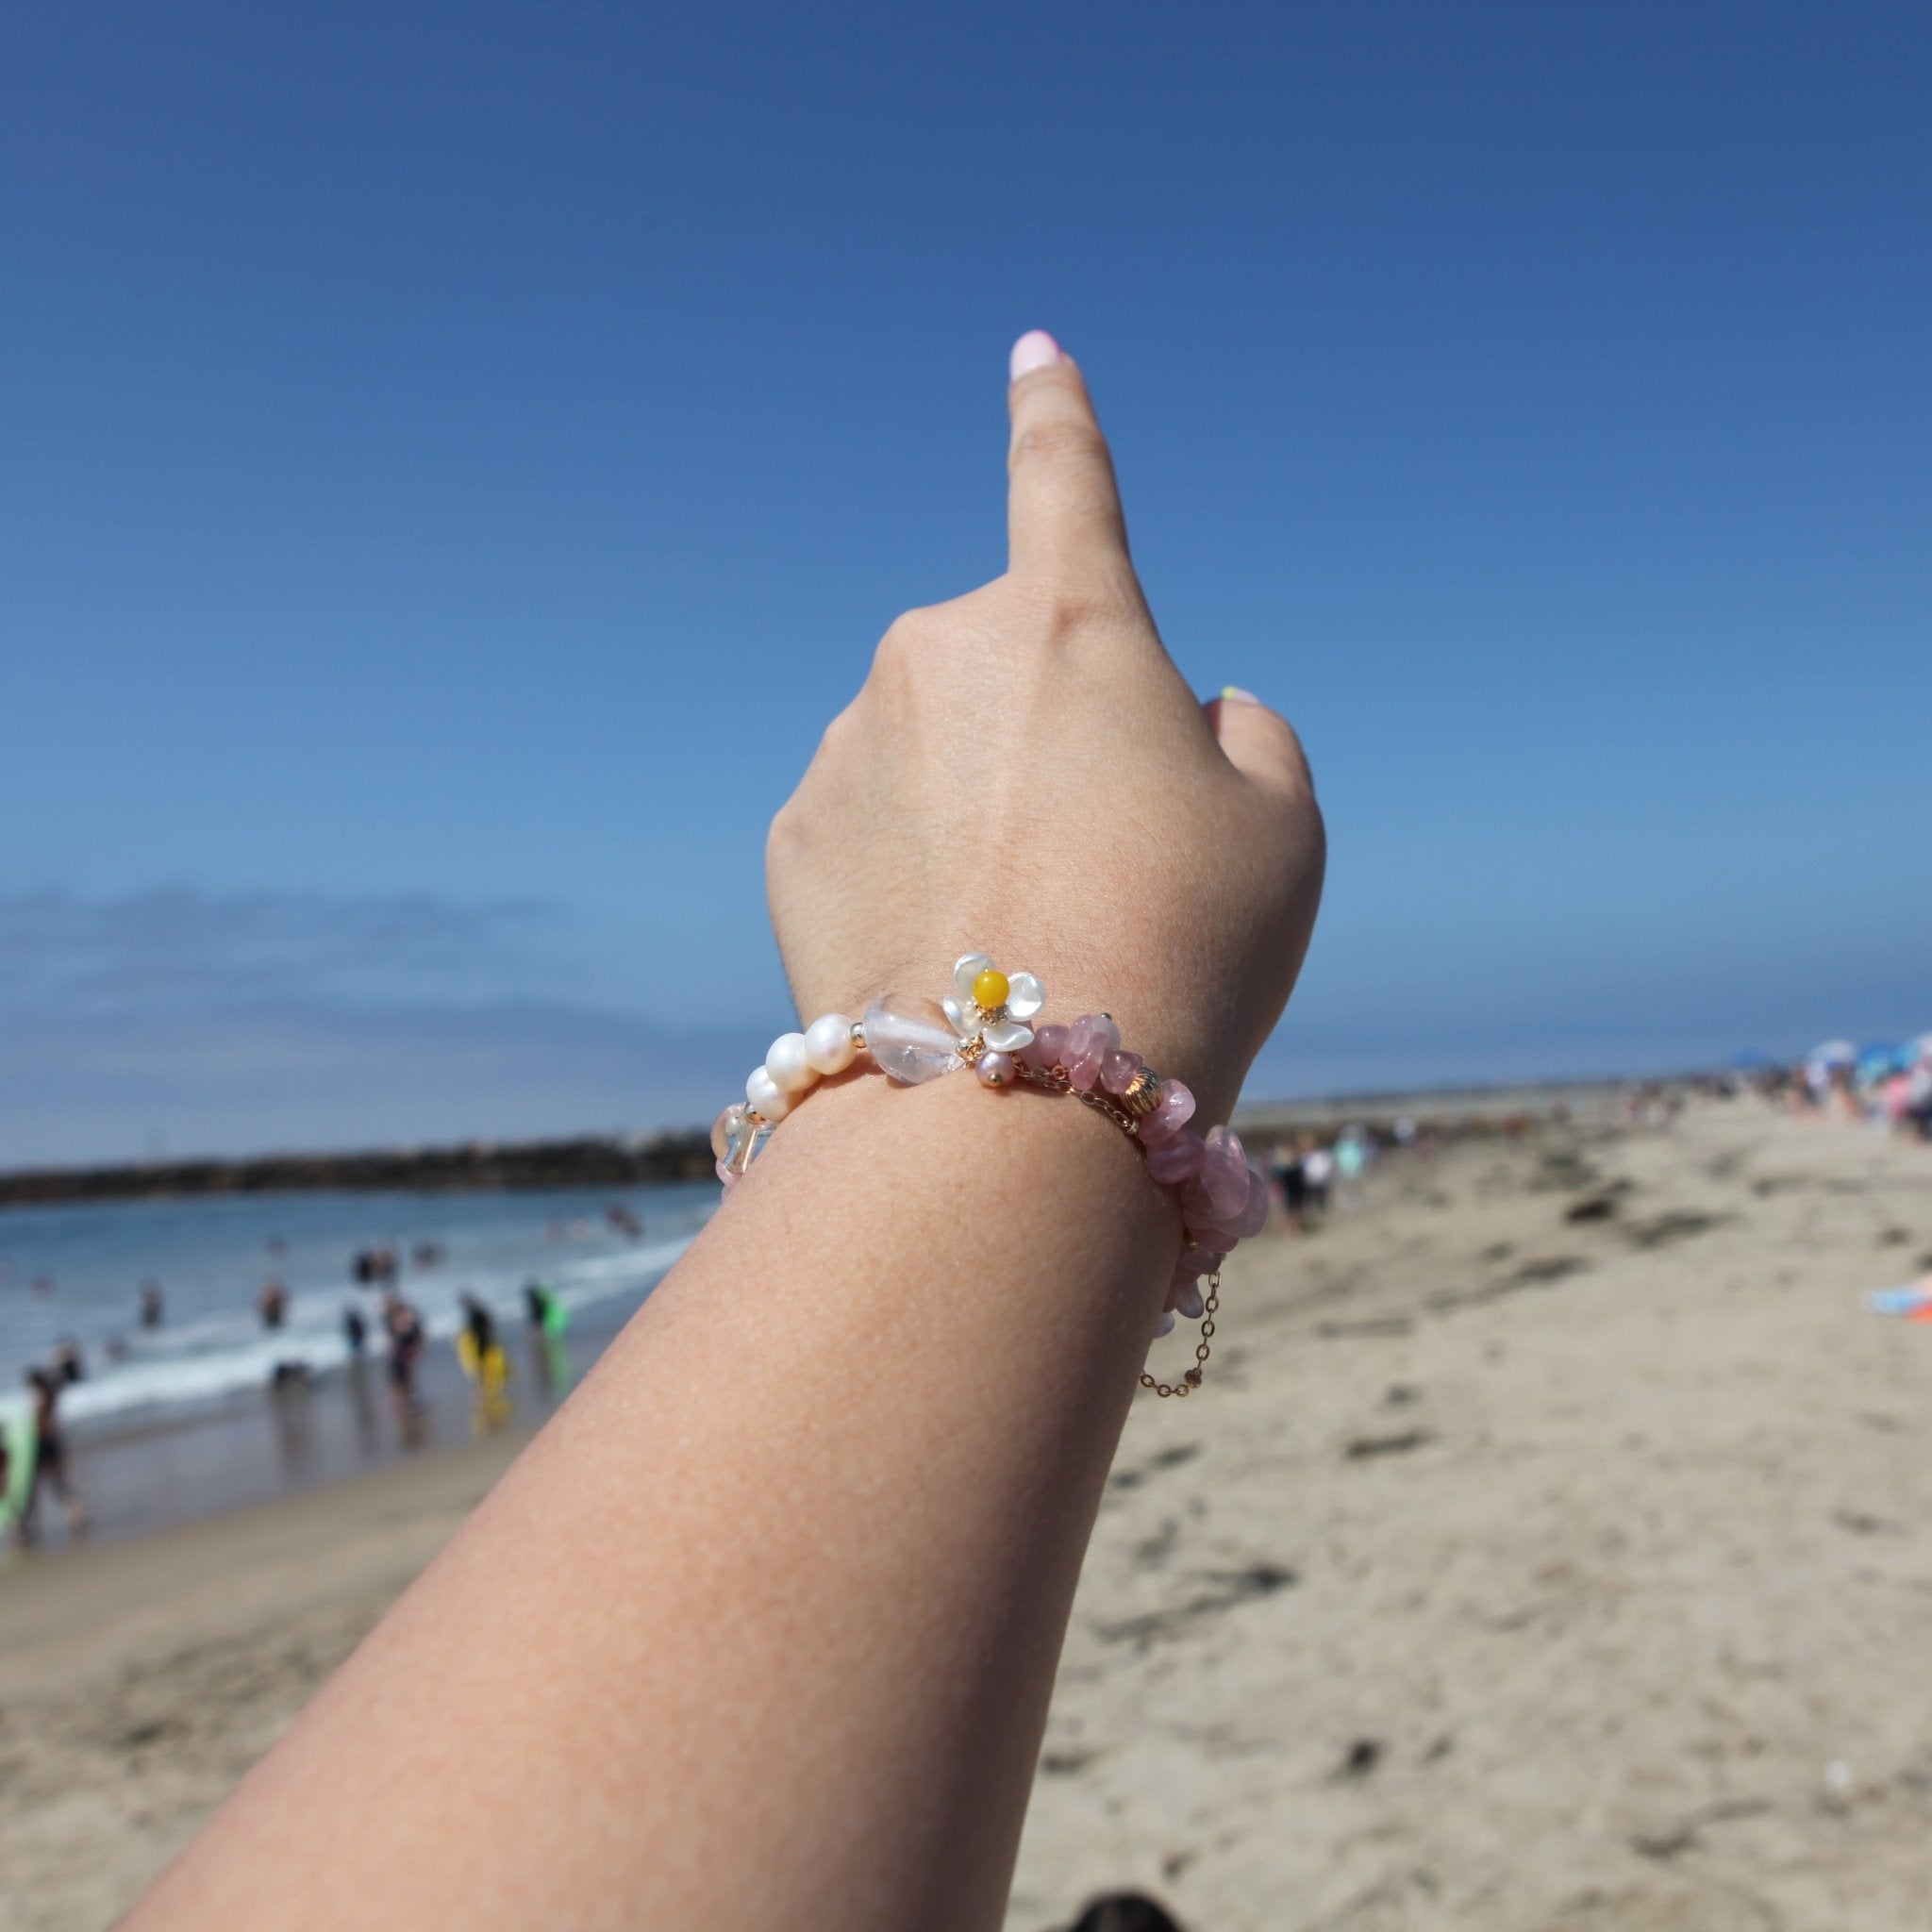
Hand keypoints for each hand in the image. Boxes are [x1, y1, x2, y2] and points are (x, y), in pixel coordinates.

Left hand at [766, 332, 1324, 1119]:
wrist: (1015, 1102)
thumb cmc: (1181, 944)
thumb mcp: (1283, 825)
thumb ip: (1247, 732)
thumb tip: (1191, 717)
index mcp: (1071, 621)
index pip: (1067, 478)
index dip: (1059, 415)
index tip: (1035, 353)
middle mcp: (939, 652)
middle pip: (1006, 673)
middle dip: (1049, 739)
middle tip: (1101, 864)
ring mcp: (848, 742)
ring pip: (931, 756)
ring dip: (974, 814)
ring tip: (1028, 935)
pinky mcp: (791, 837)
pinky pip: (867, 830)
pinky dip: (909, 877)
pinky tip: (948, 958)